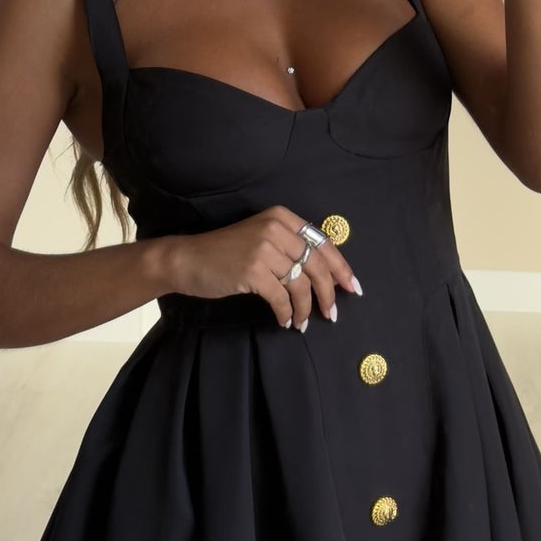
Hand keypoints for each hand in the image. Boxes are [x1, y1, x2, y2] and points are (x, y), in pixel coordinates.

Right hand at [165, 206, 361, 329]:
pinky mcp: (253, 270)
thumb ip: (290, 248)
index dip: (341, 268)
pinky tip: (283, 321)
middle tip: (331, 314)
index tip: (352, 288)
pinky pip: (281, 298)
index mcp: (282, 217)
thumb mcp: (261, 239)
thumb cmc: (226, 253)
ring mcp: (263, 248)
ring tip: (302, 323)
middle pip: (317, 266)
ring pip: (300, 284)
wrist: (188, 259)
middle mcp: (275, 229)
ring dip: (305, 309)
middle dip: (328, 294)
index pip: (323, 244)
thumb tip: (327, 277)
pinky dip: (286, 313)